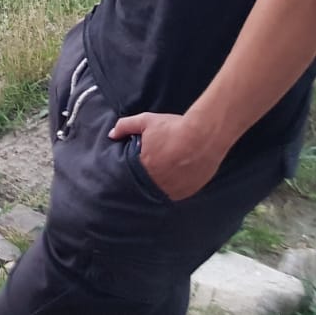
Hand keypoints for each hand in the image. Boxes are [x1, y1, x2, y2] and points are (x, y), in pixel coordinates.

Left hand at [108, 112, 223, 200]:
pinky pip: (178, 192)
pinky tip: (178, 174)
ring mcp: (174, 189)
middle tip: (155, 165)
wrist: (204, 136)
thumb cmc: (174, 128)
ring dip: (162, 182)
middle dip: (149, 175)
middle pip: (147, 183)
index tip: (138, 165)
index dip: (135, 170)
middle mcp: (158, 182)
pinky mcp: (189, 191)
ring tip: (167, 169)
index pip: (132, 175)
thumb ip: (125, 126)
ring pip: (162, 189)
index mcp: (144, 168)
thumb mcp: (146, 121)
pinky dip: (176, 185)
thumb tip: (112, 134)